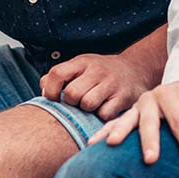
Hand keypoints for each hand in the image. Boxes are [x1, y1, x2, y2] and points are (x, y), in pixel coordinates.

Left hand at [40, 52, 158, 120]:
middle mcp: (97, 70)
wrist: (136, 69)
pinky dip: (101, 116)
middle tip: (77, 102)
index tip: (54, 98)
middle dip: (71, 103)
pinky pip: (104, 114)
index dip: (50, 90)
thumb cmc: (100, 72)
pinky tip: (104, 109)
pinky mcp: (124, 97)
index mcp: (82, 62)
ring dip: (86, 110)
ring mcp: (111, 83)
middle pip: (72, 93)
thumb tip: (42, 88)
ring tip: (91, 106)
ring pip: (87, 104)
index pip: (57, 73)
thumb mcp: (81, 66)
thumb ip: (60, 75)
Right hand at [88, 80, 178, 167]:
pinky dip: (103, 133)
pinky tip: (92, 145)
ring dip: (119, 132)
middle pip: (149, 121)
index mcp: (171, 94)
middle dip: (150, 140)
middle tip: (150, 160)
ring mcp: (138, 106)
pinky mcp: (130, 114)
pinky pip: (114, 123)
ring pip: (127, 120)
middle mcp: (151, 98)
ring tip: (111, 146)